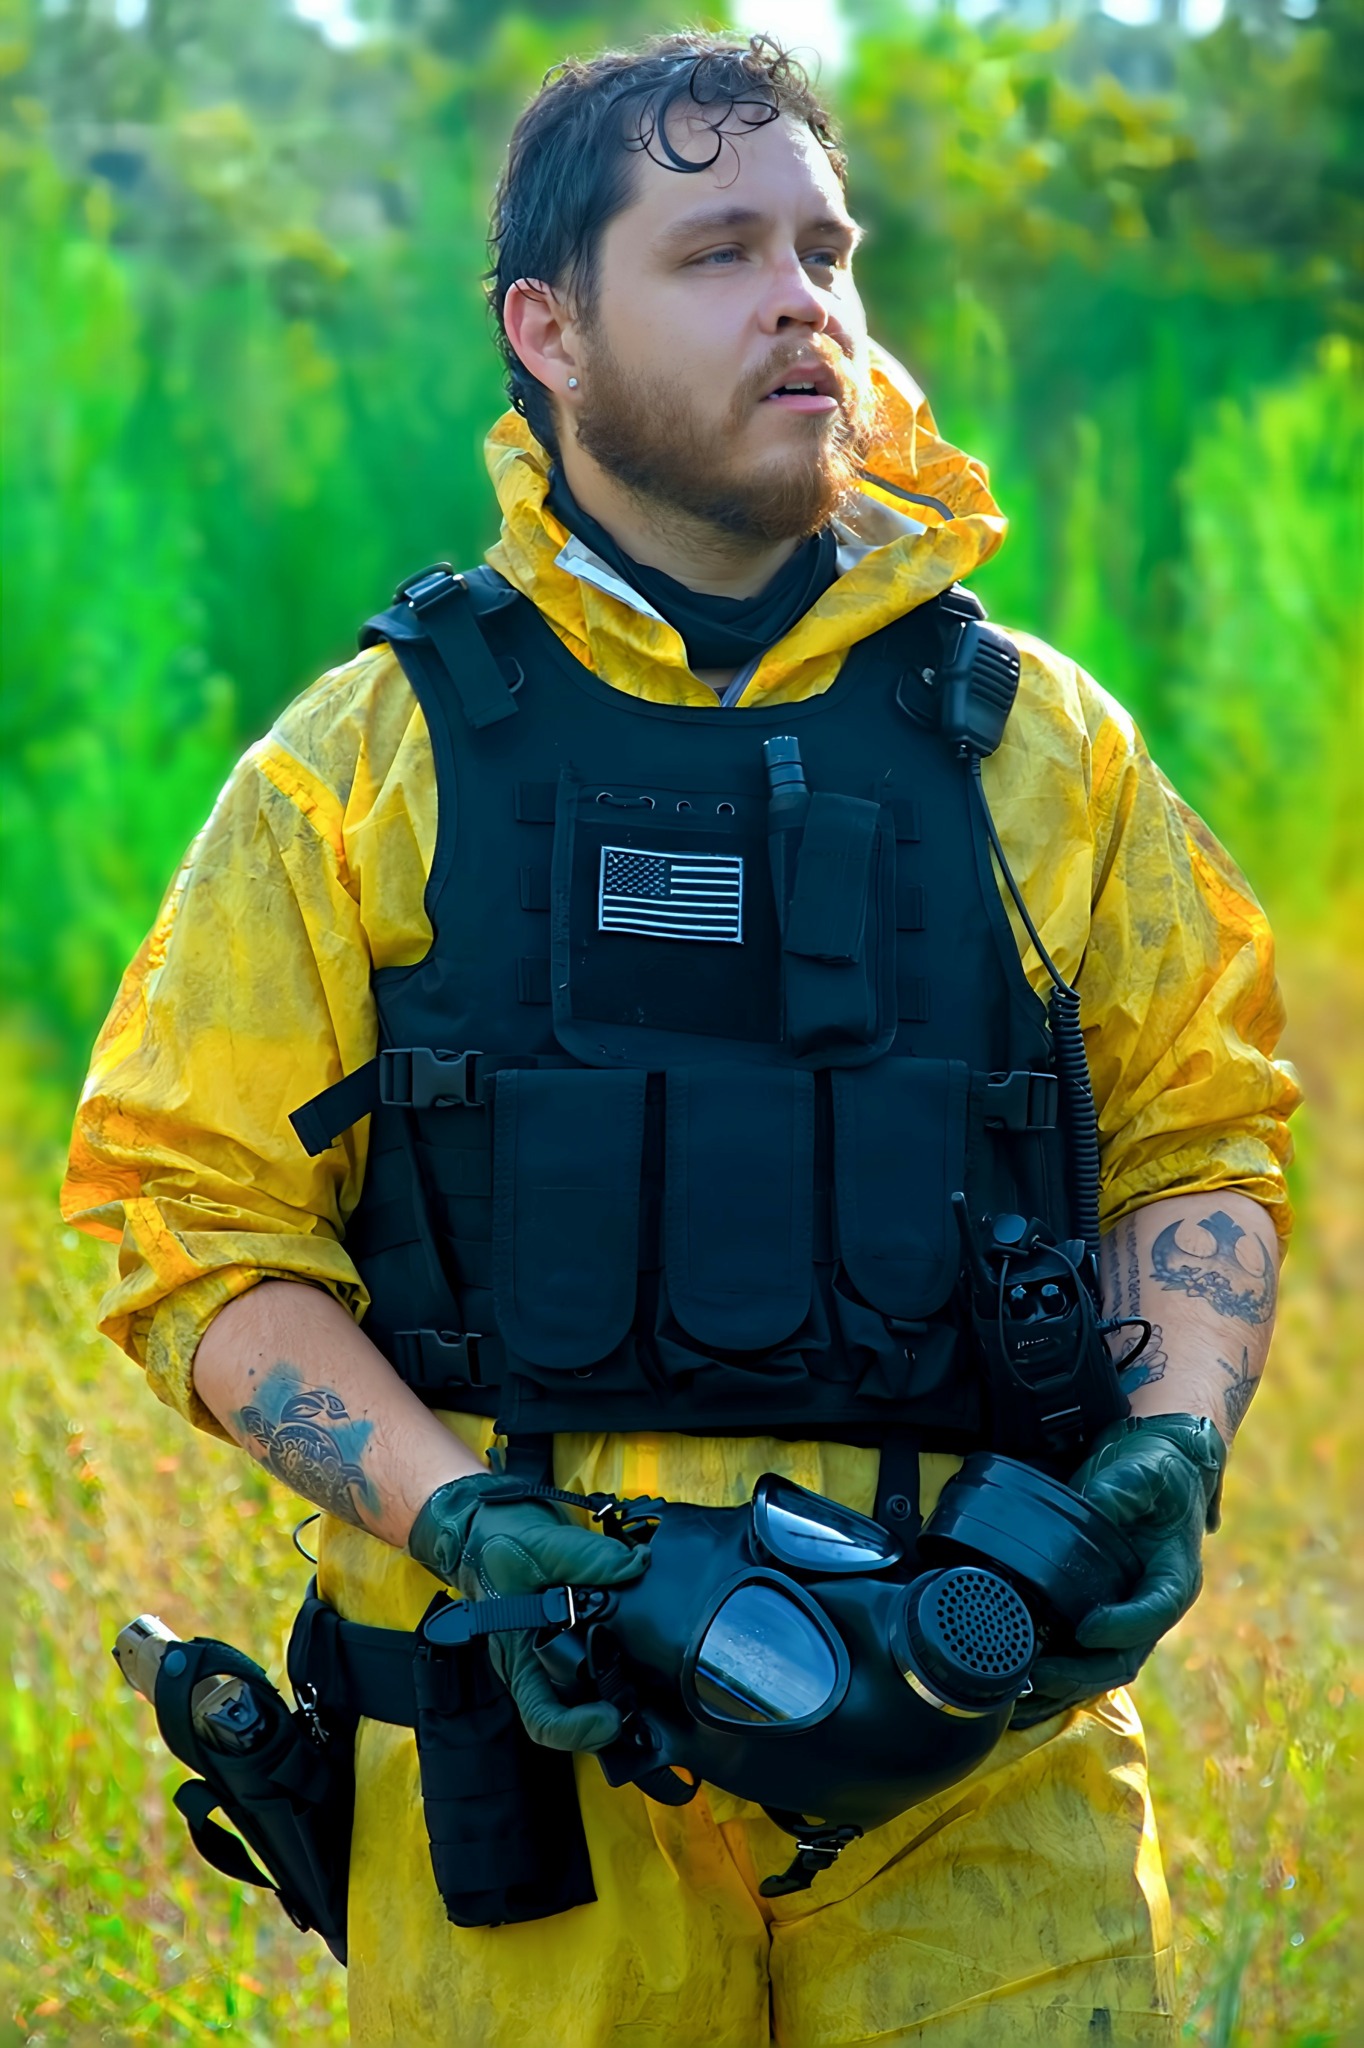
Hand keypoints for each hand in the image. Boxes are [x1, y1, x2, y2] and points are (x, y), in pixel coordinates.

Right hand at [407, 1472, 648, 1751]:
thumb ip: (589, 1557)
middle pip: (574, 1712)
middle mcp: (536, 1661)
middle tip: (645, 1702)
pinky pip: (599, 1658)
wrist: (488, 1521)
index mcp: (519, 1655)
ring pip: (589, 1689)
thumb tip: (637, 1565)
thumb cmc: (497, 1540)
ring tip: (654, 1680)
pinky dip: (624, 1658)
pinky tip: (648, 1644)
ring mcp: (554, 1649)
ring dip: (621, 1689)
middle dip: (610, 1715)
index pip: (543, 1718)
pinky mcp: (571, 1631)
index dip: (577, 1730)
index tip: (611, 1717)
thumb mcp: (539, 1544)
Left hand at [1017, 1414, 1225, 1725]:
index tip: (1085, 1628)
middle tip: (1037, 1674)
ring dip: (1063, 1686)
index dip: (1123, 1626)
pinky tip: (1019, 1683)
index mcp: (1174, 1575)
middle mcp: (1152, 1604)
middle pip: (1125, 1657)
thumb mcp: (1145, 1469)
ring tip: (1018, 1694)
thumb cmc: (1155, 1467)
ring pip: (1101, 1667)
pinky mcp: (1100, 1611)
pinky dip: (1055, 1675)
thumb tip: (1095, 1505)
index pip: (1155, 1611)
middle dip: (1081, 1673)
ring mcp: (1126, 1613)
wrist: (1157, 1462)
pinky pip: (1082, 1657)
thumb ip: (1124, 1488)